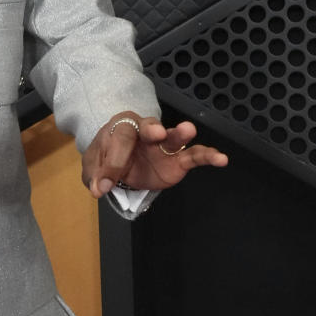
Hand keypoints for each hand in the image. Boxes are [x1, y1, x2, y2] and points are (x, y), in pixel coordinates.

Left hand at [82, 112, 227, 199]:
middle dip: (152, 129)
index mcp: (122, 127)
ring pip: (175, 137)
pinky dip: (208, 156)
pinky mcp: (178, 160)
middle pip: (150, 126)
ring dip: (181, 134)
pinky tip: (221, 158)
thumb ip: (96, 175)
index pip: (120, 137)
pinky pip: (195, 156)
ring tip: (188, 130)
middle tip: (156, 133)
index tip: (106, 183)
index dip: (114, 159)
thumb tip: (100, 189)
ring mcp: (164, 145)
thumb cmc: (106, 159)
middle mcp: (146, 130)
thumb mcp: (94, 168)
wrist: (119, 166)